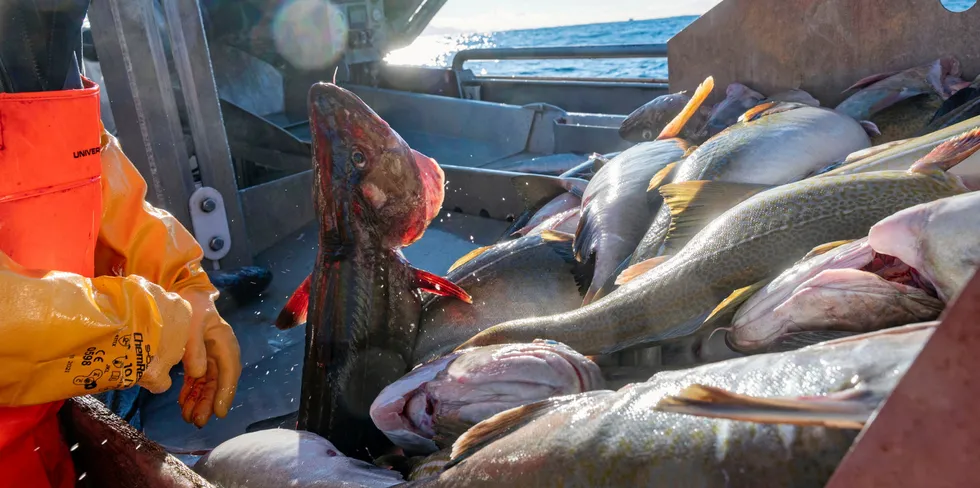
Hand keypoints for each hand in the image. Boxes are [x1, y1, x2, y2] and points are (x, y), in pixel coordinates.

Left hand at [177, 289, 241, 427]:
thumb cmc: (189, 306)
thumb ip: (194, 348)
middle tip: (198, 421)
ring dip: (200, 400)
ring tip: (188, 417)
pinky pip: (198, 378)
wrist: (182, 294)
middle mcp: (221, 350)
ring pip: (209, 383)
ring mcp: (210, 354)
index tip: (219, 412)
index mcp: (225, 341)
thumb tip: (199, 374)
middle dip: (209, 402)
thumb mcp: (191, 324)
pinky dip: (192, 391)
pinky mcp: (199, 357)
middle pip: (219, 381)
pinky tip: (183, 403)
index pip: (229, 371)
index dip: (225, 393)